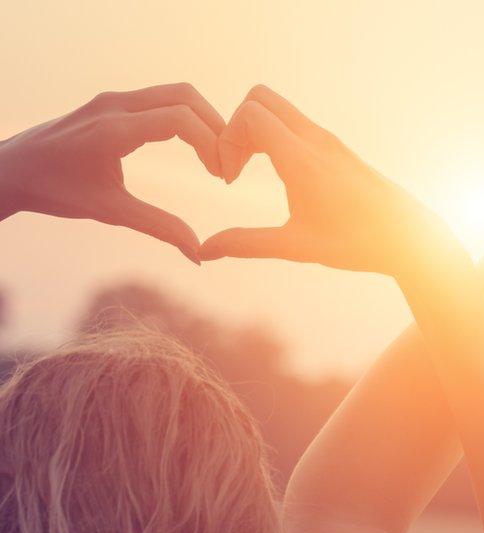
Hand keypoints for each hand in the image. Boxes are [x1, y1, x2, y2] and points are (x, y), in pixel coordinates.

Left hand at [0, 83, 224, 262]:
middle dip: (216, 127)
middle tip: (228, 164)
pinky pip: (162, 99)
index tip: (223, 176)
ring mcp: (113, 99)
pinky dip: (187, 118)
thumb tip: (198, 253)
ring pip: (177, 93)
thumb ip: (159, 227)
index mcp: (113, 129)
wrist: (11, 170)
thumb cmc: (55, 191)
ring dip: (204, 121)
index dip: (212, 144)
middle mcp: (115, 104)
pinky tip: (195, 148)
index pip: (180, 120)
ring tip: (216, 157)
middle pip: (186, 96)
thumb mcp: (110, 211)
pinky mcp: (114, 102)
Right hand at [199, 86, 444, 274]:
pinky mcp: (336, 147)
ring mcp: (328, 139)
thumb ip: (247, 244)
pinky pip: (294, 122)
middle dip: (235, 126)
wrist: (407, 236)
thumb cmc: (356, 243)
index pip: (249, 115)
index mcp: (302, 159)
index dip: (227, 140)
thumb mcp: (296, 247)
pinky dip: (275, 136)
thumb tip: (205, 251)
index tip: (229, 177)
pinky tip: (277, 174)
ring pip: (278, 108)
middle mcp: (315, 139)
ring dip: (255, 130)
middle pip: (260, 98)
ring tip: (250, 169)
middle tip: (234, 166)